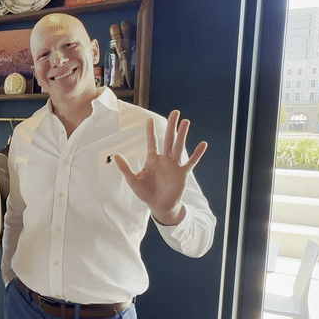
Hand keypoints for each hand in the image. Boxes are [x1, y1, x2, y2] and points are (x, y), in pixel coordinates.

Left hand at [114, 110, 206, 224]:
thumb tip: (115, 155)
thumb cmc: (146, 193)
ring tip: (186, 122)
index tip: (149, 119)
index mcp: (153, 160)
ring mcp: (174, 165)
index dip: (150, 131)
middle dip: (171, 126)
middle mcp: (165, 159)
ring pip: (179, 146)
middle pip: (168, 139)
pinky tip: (203, 144)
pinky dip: (197, 154)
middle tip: (175, 112)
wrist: (159, 205)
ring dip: (182, 134)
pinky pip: (191, 162)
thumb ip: (125, 167)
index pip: (152, 142)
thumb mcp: (132, 180)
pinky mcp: (182, 173)